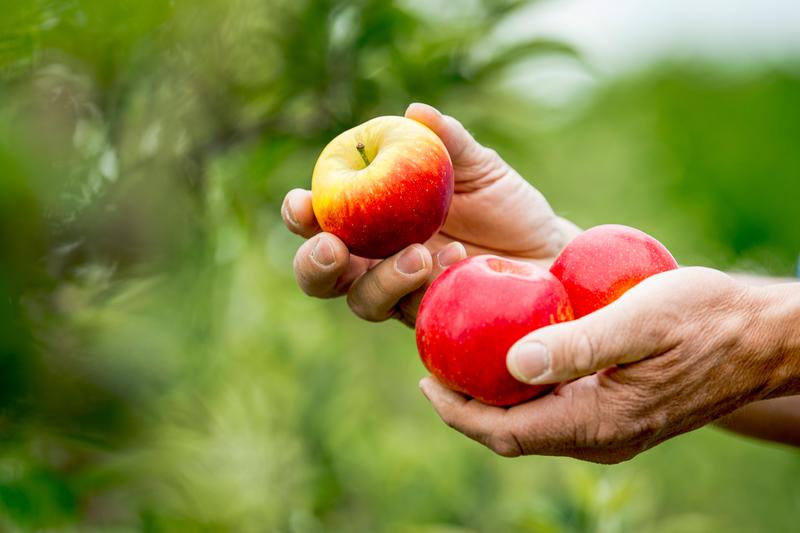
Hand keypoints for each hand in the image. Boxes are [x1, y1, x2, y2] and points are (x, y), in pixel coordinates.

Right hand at [282, 103, 578, 325]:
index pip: (320, 218)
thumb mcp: (479, 167)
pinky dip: (427, 288)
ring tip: (419, 254)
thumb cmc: (505, 203)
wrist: (548, 251)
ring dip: (381, 279)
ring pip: (363, 300)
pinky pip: (413, 311)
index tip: (302, 204)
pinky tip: (458, 261)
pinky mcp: (430, 318)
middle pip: (321, 272)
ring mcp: (401, 293)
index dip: (300, 214)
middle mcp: (375, 258)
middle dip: (315, 262)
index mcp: (372, 217)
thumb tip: (416, 112)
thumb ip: (448, 141)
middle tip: (334, 248)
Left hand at [420, 267, 798, 462]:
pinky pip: (556, 411)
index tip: (427, 380)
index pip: (505, 433)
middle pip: (512, 434)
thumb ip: (579, 344)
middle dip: (468, 406)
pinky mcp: (619, 414)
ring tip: (464, 358)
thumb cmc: (706, 318)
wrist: (760, 338)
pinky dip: (524, 389)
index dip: (458, 411)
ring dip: (494, 397)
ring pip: (532, 424)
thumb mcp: (641, 318)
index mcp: (599, 421)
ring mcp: (611, 430)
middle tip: (437, 365)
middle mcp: (601, 437)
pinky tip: (513, 355)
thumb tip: (511, 364)